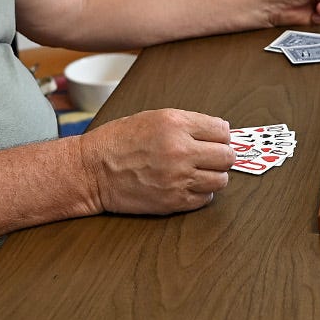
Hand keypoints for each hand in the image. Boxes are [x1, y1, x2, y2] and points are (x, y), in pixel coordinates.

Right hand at [77, 108, 232, 214]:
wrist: (91, 171)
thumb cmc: (118, 142)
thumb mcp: (153, 118)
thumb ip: (187, 123)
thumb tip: (220, 132)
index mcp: (175, 124)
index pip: (223, 131)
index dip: (220, 136)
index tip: (214, 140)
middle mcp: (180, 151)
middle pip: (227, 157)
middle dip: (221, 156)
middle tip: (209, 158)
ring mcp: (178, 178)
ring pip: (221, 180)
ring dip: (213, 176)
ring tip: (198, 173)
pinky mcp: (173, 201)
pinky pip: (205, 199)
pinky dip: (201, 194)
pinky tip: (186, 185)